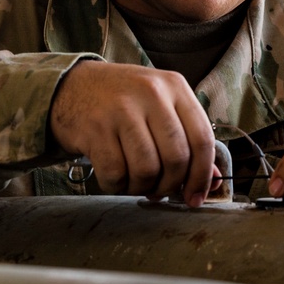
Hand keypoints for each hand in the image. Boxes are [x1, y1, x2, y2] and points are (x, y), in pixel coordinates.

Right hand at [49, 60, 214, 206]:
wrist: (72, 86)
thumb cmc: (123, 100)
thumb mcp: (160, 106)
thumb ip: (187, 138)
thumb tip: (211, 180)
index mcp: (175, 86)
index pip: (202, 139)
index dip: (202, 176)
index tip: (195, 197)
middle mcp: (151, 93)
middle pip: (177, 158)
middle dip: (170, 185)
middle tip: (159, 191)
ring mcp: (122, 109)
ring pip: (147, 170)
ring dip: (143, 188)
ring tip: (135, 182)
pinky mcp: (95, 127)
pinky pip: (115, 173)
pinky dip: (117, 186)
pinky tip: (115, 177)